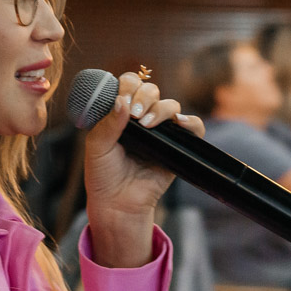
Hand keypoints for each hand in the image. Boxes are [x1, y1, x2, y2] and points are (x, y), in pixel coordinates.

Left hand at [83, 72, 204, 266]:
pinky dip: (190, 121)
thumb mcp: (96, 147)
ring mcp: (161, 132)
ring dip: (161, 109)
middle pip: (152, 91)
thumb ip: (107, 124)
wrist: (117, 204)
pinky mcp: (177, 147)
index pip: (129, 85)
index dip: (128, 86)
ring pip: (171, 105)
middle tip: (135, 114)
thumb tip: (122, 101)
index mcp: (121, 113)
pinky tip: (179, 123)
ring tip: (147, 125)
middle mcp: (142, 118)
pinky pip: (193, 127)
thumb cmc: (103, 175)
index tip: (123, 100)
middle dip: (144, 97)